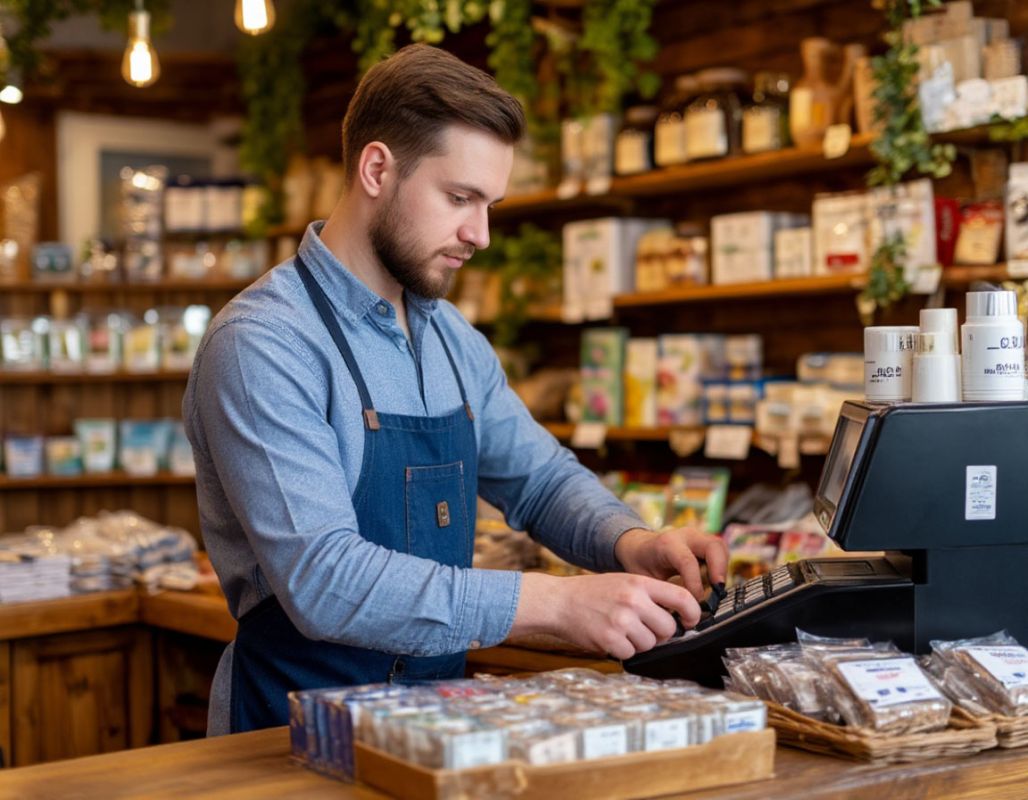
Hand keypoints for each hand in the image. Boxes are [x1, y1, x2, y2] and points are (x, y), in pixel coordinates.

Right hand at [509, 572, 699, 660]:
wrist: (558, 601)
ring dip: (640, 643)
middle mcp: (633, 600)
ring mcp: (621, 620)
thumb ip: (650, 595)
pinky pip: (631, 653)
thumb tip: (678, 616)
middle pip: (668, 628)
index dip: (692, 613)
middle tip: (643, 628)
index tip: (689, 621)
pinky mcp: (610, 639)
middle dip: (660, 633)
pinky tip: (610, 637)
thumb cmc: (592, 593)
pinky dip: (623, 650)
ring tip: (621, 630)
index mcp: (640, 583)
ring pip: (651, 644)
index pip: (682, 598)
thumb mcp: (624, 581)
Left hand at [614, 527, 728, 600]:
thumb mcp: (646, 580)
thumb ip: (663, 595)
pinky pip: (720, 552)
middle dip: (719, 571)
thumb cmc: (641, 564)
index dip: (695, 585)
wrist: (637, 547)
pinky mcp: (704, 542)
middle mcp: (685, 537)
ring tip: (716, 590)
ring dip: (723, 570)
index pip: (688, 562)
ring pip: (720, 548)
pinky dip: (720, 568)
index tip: (695, 603)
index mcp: (667, 545)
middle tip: (717, 593)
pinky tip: (713, 583)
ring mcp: (697, 537)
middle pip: (713, 546)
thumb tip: (678, 617)